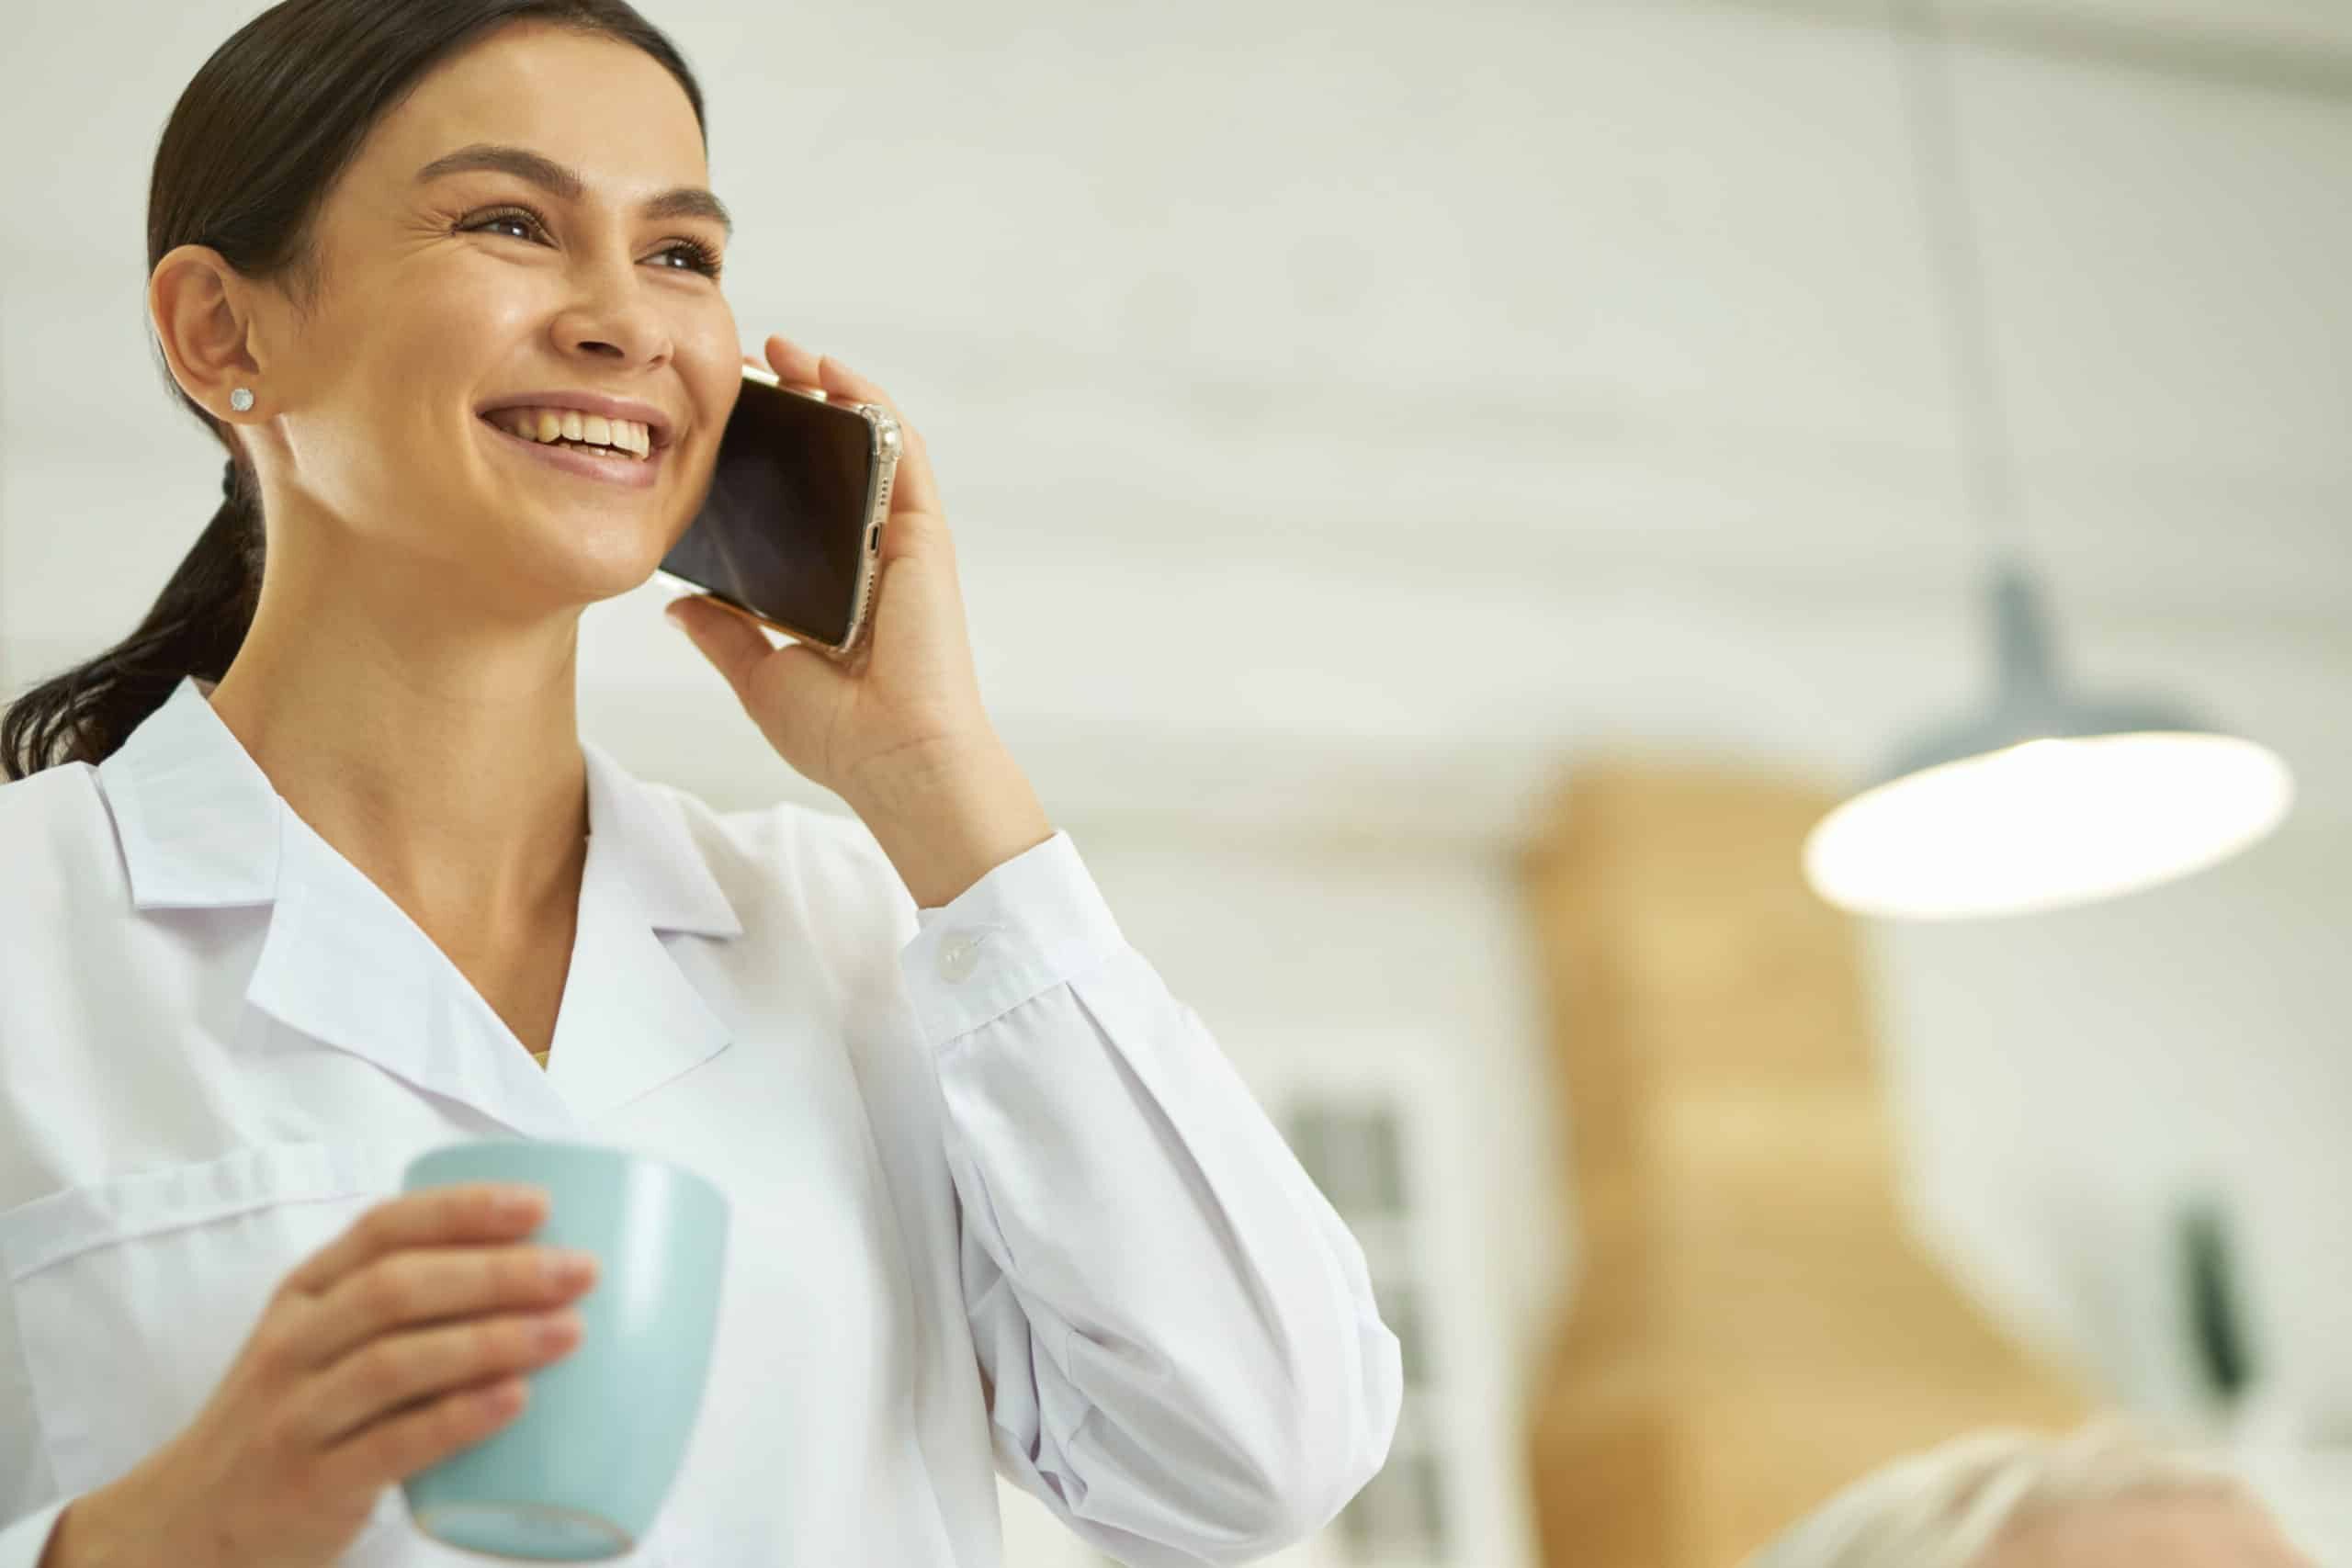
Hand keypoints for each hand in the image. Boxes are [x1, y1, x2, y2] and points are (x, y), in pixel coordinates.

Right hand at [89, 1184, 596, 1567]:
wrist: (191, 1521)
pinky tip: (515, 1401)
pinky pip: (390, 1445)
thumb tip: (540, 1263)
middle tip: (582, 1271)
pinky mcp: (309, 1485)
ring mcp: (295, 1415)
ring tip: (570, 1331)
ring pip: (395, 1363)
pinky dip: (456, 1419)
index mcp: (305, 1292)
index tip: (541, 1205)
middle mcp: (294, 1343)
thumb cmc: (292, 1413)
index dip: (462, 1210)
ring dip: (491, 1341)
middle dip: (497, 1273)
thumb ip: (400, 1303)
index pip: (382, 1229)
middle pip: (397, 1289)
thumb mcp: (321, 1341)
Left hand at [666, 333, 997, 810]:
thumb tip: (677, 606)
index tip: (719, 424)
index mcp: (838, 590)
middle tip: (743, 371)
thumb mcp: (758, 675)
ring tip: (783, 352)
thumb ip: (724, 634)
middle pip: (834, 464)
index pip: (802, 506)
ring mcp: (900, 542)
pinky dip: (871, 404)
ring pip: (870, 444)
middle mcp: (872, 558)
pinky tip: (832, 371)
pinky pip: (902, 451)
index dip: (767, 458)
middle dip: (795, 408)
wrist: (896, 759)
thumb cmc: (841, 735)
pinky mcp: (922, 534)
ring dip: (831, 389)